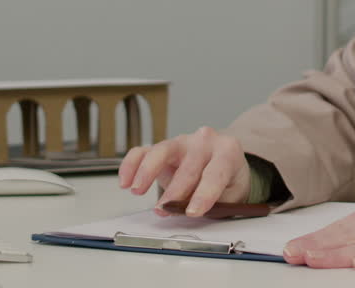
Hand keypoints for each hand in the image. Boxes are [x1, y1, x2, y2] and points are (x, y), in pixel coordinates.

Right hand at [116, 126, 250, 216]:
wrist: (224, 164)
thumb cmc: (227, 181)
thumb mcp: (229, 195)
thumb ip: (211, 203)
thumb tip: (186, 213)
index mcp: (227, 151)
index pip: (216, 172)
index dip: (204, 193)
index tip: (193, 212)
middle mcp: (204, 142)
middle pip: (188, 165)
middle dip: (175, 190)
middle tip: (164, 209)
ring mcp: (182, 142)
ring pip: (162, 150)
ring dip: (147, 171)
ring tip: (137, 190)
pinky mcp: (163, 148)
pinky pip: (143, 151)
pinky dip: (132, 164)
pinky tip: (125, 180)